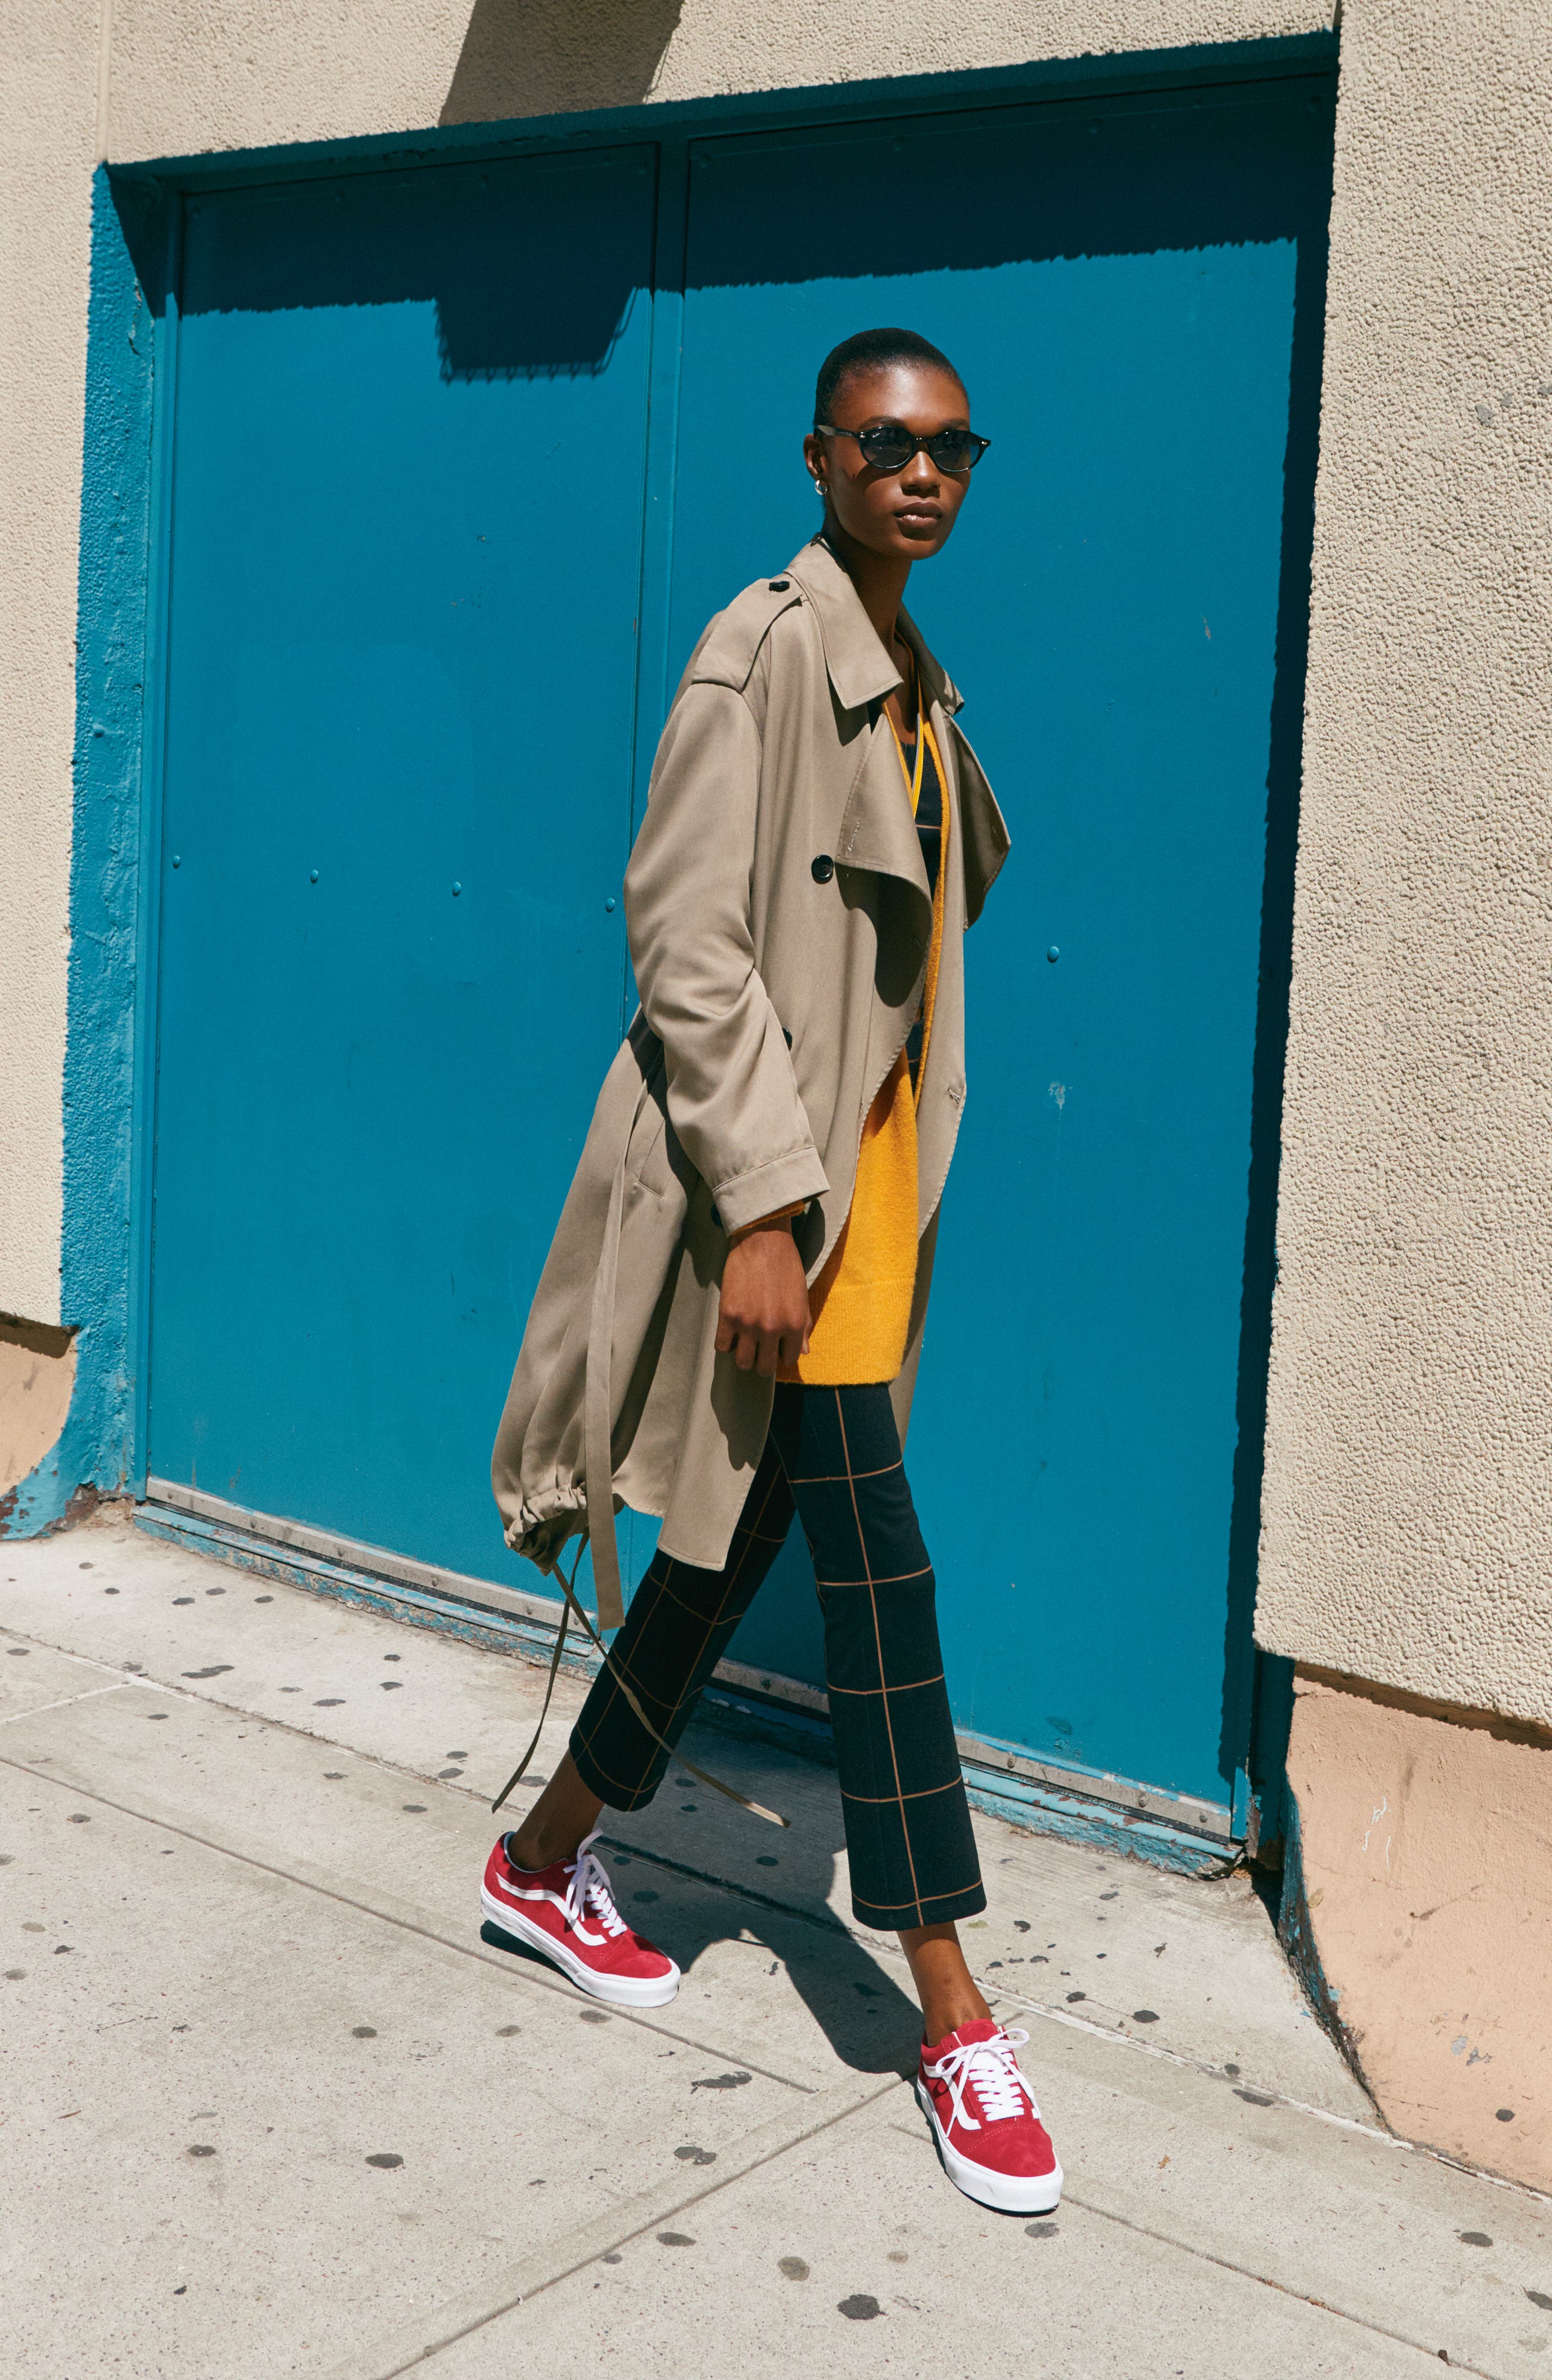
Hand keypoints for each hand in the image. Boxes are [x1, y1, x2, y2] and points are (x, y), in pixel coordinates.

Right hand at [716, 1219, 810, 1376]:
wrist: (762, 1241)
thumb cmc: (786, 1266)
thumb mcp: (801, 1296)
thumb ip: (803, 1326)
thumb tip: (804, 1351)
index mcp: (794, 1325)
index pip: (788, 1359)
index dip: (782, 1355)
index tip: (776, 1348)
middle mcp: (772, 1329)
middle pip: (764, 1367)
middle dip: (762, 1362)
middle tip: (758, 1351)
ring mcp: (748, 1324)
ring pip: (742, 1362)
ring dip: (743, 1357)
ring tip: (743, 1345)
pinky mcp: (728, 1315)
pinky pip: (722, 1346)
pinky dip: (726, 1344)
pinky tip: (730, 1333)